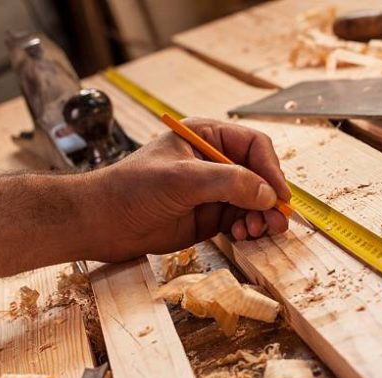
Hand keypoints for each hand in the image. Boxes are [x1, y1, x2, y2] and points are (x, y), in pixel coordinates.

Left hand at [86, 118, 290, 261]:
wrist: (102, 223)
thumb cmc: (133, 189)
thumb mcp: (182, 179)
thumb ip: (228, 182)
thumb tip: (268, 195)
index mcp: (207, 137)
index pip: (253, 146)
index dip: (270, 169)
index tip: (279, 195)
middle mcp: (214, 162)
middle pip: (259, 176)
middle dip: (269, 198)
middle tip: (277, 220)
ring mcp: (213, 190)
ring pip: (253, 201)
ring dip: (261, 216)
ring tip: (258, 231)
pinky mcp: (209, 215)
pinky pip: (240, 219)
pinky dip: (248, 228)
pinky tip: (242, 235)